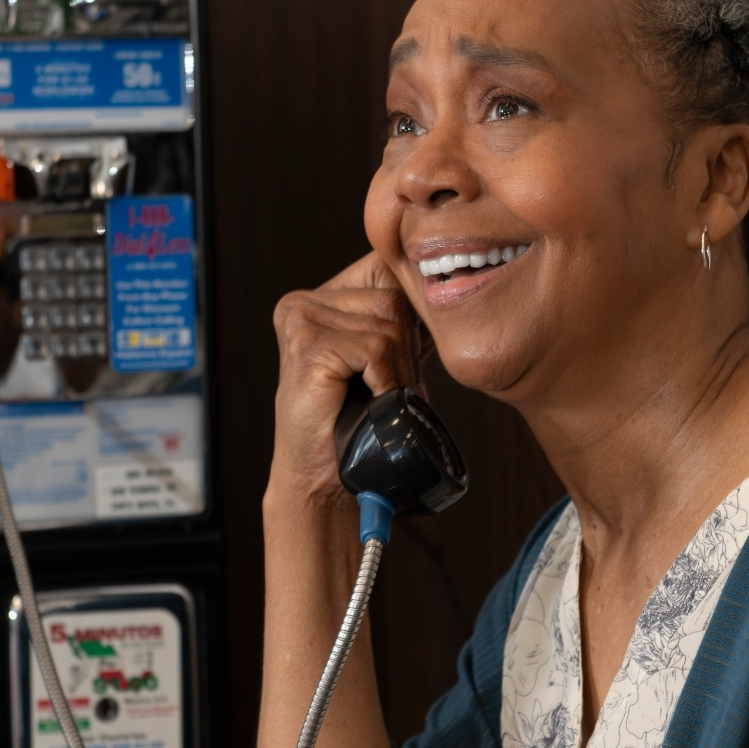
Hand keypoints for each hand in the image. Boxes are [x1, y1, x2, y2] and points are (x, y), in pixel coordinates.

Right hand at [269, 252, 432, 505]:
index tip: (412, 353)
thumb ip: (399, 323)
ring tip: (387, 399)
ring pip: (389, 324)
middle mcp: (303, 303)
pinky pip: (377, 349)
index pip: (385, 268)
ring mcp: (302, 322)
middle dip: (410, 347)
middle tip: (399, 389)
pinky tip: (375, 402)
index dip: (412, 309)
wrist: (320, 479)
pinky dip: (388, 380)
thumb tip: (447, 291)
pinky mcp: (309, 346)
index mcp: (316, 299)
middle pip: (392, 297)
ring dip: (401, 369)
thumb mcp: (379, 361)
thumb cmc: (351, 424)